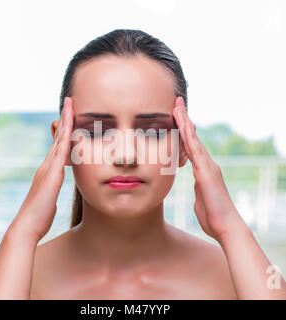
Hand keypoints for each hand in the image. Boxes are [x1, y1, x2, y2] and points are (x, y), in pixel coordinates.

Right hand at [8, 97, 73, 241]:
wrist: (27, 226)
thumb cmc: (40, 215)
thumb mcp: (49, 197)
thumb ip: (51, 189)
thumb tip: (53, 189)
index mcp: (48, 170)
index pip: (58, 146)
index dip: (64, 131)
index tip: (69, 118)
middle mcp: (47, 165)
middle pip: (58, 138)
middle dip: (64, 119)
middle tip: (69, 102)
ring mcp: (48, 168)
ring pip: (59, 140)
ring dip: (65, 121)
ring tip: (69, 105)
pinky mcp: (51, 174)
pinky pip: (61, 151)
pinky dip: (66, 137)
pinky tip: (71, 125)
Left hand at [173, 96, 244, 241]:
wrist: (226, 227)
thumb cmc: (213, 216)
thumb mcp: (201, 198)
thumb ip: (199, 190)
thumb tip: (197, 188)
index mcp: (203, 170)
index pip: (190, 146)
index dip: (183, 131)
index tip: (175, 118)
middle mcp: (206, 164)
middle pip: (192, 137)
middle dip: (183, 120)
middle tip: (176, 103)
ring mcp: (207, 167)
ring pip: (193, 140)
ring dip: (185, 122)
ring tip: (177, 106)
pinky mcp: (207, 173)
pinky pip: (196, 151)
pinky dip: (189, 137)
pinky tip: (183, 126)